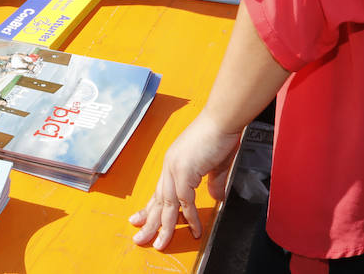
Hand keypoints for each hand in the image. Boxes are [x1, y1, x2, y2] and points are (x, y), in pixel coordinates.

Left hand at [129, 112, 241, 249]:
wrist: (222, 119)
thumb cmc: (220, 134)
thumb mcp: (215, 165)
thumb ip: (213, 182)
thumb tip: (215, 197)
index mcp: (173, 162)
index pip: (159, 190)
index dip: (151, 207)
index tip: (141, 219)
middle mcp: (170, 165)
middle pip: (158, 199)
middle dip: (149, 221)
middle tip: (140, 237)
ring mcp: (175, 168)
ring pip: (167, 204)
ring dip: (164, 226)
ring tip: (159, 244)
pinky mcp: (184, 171)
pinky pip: (185, 201)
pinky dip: (190, 216)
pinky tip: (194, 229)